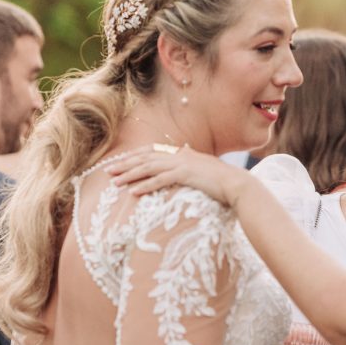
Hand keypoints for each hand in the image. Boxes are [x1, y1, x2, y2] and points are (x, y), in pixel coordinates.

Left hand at [105, 145, 248, 205]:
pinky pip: (160, 180)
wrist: (237, 184)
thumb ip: (191, 163)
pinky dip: (145, 185)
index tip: (119, 163)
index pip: (151, 152)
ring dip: (130, 175)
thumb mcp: (203, 169)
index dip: (133, 157)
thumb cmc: (222, 182)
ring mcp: (182, 164)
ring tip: (114, 183)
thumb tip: (183, 156)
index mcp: (181, 154)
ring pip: (148, 168)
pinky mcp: (185, 175)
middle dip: (125, 164)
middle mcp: (179, 155)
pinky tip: (133, 192)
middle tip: (108, 172)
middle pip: (145, 158)